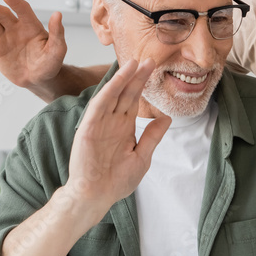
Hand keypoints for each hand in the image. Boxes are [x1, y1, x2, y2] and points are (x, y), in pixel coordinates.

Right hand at [0, 0, 66, 89]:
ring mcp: (5, 37)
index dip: (13, 1)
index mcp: (31, 25)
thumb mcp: (57, 50)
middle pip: (2, 13)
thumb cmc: (50, 63)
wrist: (38, 80)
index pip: (22, 9)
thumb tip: (58, 14)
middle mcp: (16, 27)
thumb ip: (57, 33)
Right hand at [62, 59, 170, 221]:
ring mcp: (100, 123)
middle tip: (150, 59)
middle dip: (137, 76)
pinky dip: (109, 91)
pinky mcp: (89, 128)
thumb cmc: (116, 181)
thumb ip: (152, 136)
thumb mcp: (142, 157)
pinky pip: (100, 105)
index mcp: (123, 128)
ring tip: (135, 62)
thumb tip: (166, 118)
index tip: (154, 69)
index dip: (143, 84)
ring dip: (123, 78)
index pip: (134, 100)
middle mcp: (112, 122)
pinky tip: (119, 79)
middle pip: (126, 93)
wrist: (95, 196)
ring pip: (113, 95)